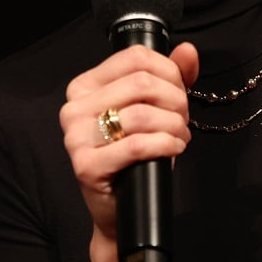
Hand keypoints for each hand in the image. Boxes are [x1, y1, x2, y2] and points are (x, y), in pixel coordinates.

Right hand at [59, 41, 199, 261]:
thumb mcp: (152, 110)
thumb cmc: (135, 157)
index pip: (134, 57)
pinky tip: (173, 148)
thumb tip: (188, 51)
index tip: (179, 91)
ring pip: (141, 113)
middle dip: (175, 100)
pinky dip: (165, 144)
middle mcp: (73, 108)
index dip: (168, 71)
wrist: (119, 210)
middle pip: (142, 83)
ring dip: (174, 125)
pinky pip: (137, 145)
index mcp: (84, 86)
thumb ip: (170, 78)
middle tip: (183, 119)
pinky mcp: (86, 166)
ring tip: (179, 137)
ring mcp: (76, 137)